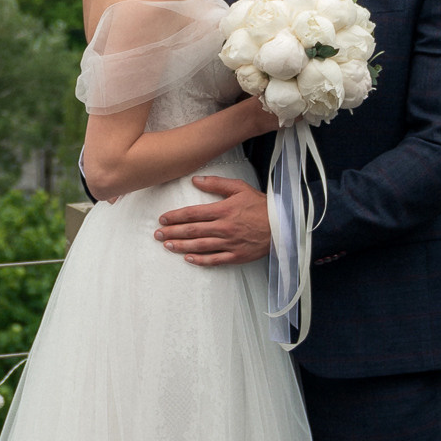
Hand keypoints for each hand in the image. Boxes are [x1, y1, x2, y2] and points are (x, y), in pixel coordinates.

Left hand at [154, 175, 270, 267]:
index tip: (163, 219)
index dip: (175, 216)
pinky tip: (188, 258)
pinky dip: (200, 260)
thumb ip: (217, 183)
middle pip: (192, 230)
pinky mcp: (236, 255)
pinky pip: (215, 259)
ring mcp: (230, 242)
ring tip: (167, 245)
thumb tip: (195, 180)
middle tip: (158, 234)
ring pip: (200, 246)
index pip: (193, 213)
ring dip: (181, 246)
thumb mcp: (240, 188)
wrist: (282, 224)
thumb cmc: (261, 205)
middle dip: (172, 232)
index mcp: (223, 210)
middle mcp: (224, 227)